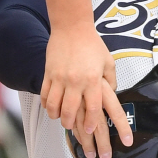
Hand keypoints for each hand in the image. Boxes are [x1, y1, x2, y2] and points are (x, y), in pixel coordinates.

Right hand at [40, 24, 130, 157]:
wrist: (72, 27)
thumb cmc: (93, 44)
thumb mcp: (108, 62)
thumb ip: (111, 80)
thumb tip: (112, 93)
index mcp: (93, 80)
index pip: (92, 108)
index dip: (90, 122)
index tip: (89, 130)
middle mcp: (76, 81)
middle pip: (70, 111)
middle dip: (70, 124)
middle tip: (71, 128)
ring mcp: (60, 78)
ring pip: (54, 106)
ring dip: (56, 116)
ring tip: (59, 119)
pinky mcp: (48, 73)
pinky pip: (44, 95)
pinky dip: (46, 104)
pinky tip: (50, 107)